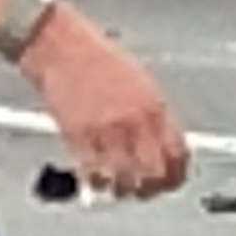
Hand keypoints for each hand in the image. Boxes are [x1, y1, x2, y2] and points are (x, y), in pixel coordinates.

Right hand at [19, 5, 189, 199]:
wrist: (58, 45)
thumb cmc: (93, 56)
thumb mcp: (138, 81)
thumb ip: (152, 114)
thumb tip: (160, 143)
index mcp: (154, 105)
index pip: (177, 154)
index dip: (176, 174)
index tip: (171, 180)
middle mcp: (133, 120)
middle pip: (154, 172)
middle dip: (152, 188)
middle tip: (145, 191)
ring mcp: (106, 129)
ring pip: (125, 179)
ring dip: (124, 190)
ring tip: (120, 189)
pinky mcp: (77, 135)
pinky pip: (94, 172)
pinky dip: (97, 182)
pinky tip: (97, 180)